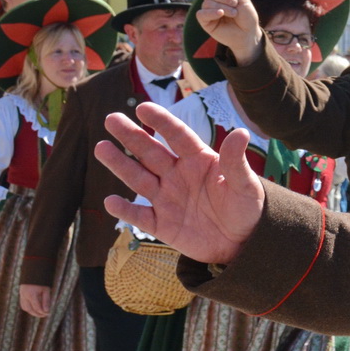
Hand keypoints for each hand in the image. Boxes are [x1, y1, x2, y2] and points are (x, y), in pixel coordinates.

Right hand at [19, 284, 51, 318]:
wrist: (33, 272)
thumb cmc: (41, 281)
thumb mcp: (46, 290)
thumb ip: (46, 301)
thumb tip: (47, 311)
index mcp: (31, 295)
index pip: (37, 308)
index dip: (43, 312)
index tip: (48, 313)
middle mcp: (25, 296)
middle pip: (30, 309)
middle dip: (37, 314)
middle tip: (45, 315)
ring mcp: (21, 295)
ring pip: (25, 308)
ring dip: (32, 312)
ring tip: (40, 313)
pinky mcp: (21, 294)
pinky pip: (23, 304)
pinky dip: (28, 308)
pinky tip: (34, 309)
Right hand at [96, 102, 265, 264]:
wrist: (244, 242)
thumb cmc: (247, 208)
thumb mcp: (246, 185)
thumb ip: (236, 161)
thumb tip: (241, 132)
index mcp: (199, 160)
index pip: (178, 136)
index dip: (161, 122)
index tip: (143, 108)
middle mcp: (178, 175)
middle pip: (151, 152)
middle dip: (131, 136)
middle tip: (111, 119)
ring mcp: (167, 199)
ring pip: (139, 179)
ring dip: (120, 164)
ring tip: (102, 148)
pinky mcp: (162, 224)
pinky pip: (139, 216)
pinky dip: (125, 210)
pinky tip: (111, 201)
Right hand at [194, 0, 262, 62]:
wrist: (249, 33)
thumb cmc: (246, 16)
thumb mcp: (243, 0)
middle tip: (235, 4)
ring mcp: (208, 10)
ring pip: (207, 2)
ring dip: (223, 7)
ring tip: (234, 13)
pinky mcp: (205, 21)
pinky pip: (201, 14)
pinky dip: (211, 12)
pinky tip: (221, 14)